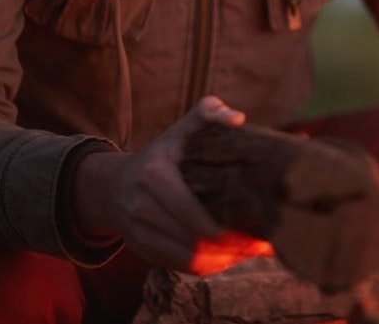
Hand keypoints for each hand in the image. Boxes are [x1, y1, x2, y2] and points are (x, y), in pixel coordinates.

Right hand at [73, 96, 245, 272]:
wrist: (113, 186)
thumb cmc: (162, 154)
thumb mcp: (180, 129)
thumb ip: (208, 112)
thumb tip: (238, 118)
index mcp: (153, 176)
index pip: (192, 212)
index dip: (226, 227)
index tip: (258, 225)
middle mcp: (141, 207)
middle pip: (194, 241)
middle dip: (232, 246)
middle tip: (265, 244)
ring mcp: (139, 233)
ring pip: (189, 259)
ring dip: (224, 259)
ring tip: (253, 251)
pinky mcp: (144, 252)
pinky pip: (181, 266)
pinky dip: (209, 265)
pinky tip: (231, 256)